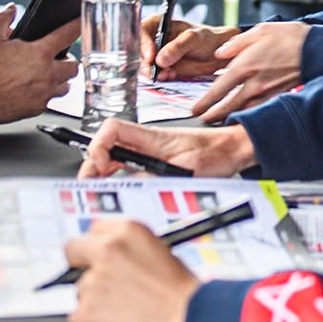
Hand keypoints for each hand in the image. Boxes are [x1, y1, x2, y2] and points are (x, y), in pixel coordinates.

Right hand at [0, 8, 78, 123]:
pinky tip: (34, 89)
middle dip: (69, 60)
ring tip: (48, 75)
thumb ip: (3, 19)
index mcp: (39, 53)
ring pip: (66, 85)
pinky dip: (47, 94)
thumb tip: (11, 9)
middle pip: (74, 66)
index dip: (77, 26)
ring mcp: (44, 93)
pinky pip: (51, 100)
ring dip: (61, 79)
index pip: (68, 35)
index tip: (80, 23)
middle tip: (58, 58)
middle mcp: (47, 74)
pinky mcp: (38, 108)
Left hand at [64, 219, 197, 321]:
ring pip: (80, 289)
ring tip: (125, 310)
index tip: (104, 259)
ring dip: (96, 299)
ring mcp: (93, 281)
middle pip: (73, 251)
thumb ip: (129, 249)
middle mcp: (106, 250)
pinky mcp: (86, 312)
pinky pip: (77, 316)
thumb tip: (111, 255)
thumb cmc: (182, 294)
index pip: (93, 230)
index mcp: (126, 231)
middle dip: (83, 265)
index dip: (99, 247)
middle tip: (102, 283)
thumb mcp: (160, 252)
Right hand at [77, 118, 255, 177]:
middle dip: (93, 165)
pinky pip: (126, 169)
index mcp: (149, 137)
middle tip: (90, 186)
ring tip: (97, 190)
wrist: (232, 151)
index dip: (99, 146)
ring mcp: (147, 153)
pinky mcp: (152, 164)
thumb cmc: (215, 153)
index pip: (111, 130)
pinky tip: (117, 191)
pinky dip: (116, 180)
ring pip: (113, 158)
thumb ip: (156, 176)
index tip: (103, 167)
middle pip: (106, 146)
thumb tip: (130, 185)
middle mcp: (144, 143)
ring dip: (102, 174)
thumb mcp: (186, 168)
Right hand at [143, 18, 240, 79]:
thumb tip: (160, 59)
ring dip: (153, 72)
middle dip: (144, 62)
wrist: (217, 54)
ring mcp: (157, 55)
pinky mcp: (162, 69)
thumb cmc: (206, 38)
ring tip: (168, 74)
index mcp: (158, 24)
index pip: (142, 31)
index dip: (142, 44)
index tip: (150, 57)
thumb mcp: (194, 38)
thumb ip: (178, 46)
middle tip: (153, 71)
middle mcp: (154, 39)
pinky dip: (160, 77)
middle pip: (139, 50)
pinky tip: (171, 76)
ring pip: (145, 64)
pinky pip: (155, 74)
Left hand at [189, 22, 307, 119]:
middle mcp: (254, 84)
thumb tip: (220, 53)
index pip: (219, 89)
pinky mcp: (278, 96)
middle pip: (229, 107)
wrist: (316, 50)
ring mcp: (267, 93)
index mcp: (245, 66)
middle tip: (203, 121)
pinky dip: (249, 114)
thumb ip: (236, 44)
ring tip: (219, 121)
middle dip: (214, 116)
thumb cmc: (289, 37)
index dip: (205, 102)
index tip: (195, 109)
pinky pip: (259, 109)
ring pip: (244, 111)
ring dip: (230, 117)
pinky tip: (244, 115)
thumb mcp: (258, 31)